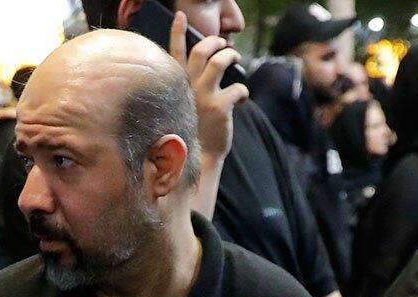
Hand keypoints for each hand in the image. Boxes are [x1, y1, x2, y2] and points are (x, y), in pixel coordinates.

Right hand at [170, 9, 248, 167]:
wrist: (197, 159)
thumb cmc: (191, 131)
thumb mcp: (183, 106)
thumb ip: (188, 87)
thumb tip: (204, 70)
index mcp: (177, 85)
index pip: (174, 53)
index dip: (177, 32)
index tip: (180, 16)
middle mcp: (188, 87)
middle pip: (201, 50)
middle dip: (215, 41)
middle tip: (223, 43)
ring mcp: (203, 96)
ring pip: (220, 61)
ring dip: (231, 56)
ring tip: (236, 58)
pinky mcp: (220, 107)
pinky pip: (238, 88)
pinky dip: (243, 91)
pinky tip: (242, 98)